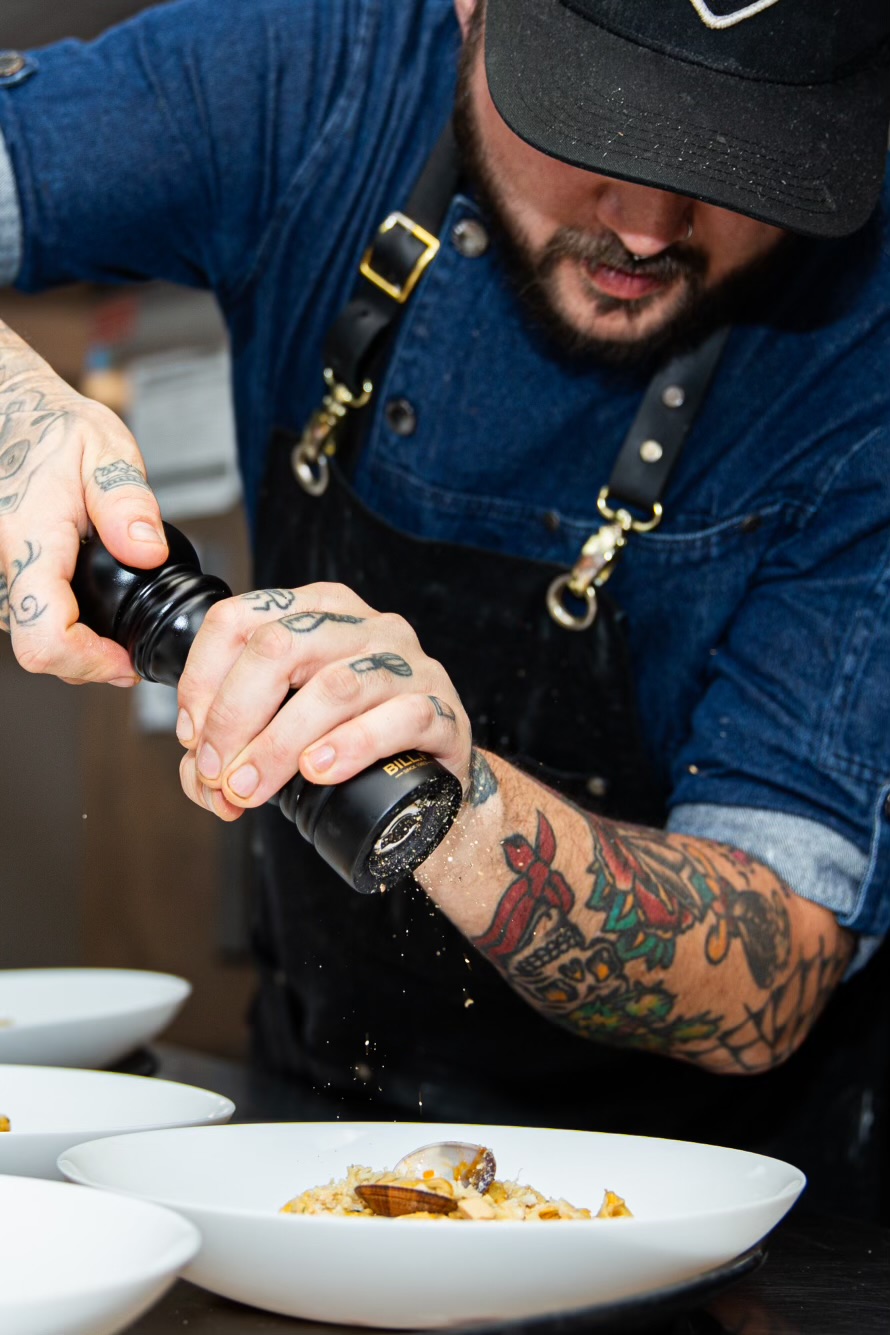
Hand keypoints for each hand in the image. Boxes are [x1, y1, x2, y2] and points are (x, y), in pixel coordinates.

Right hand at [0, 321, 167, 683]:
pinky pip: (30, 622)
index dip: (90, 662)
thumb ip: (127, 503)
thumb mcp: (104, 451)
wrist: (10, 414)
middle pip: (41, 650)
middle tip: (134, 649)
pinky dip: (63, 627)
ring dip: (78, 645)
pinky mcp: (0, 580)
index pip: (45, 636)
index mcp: (27, 541)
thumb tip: (147, 550)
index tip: (126, 662)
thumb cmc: (51, 429)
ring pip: (34, 641)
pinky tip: (90, 607)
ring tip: (115, 621)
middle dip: (92, 660)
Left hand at [175, 583, 471, 819]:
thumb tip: (198, 775)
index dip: (202, 679)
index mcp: (317, 611)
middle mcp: (365, 625)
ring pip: (334, 686)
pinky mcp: (443, 709)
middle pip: (280, 646)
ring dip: (279, 743)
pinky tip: (320, 771)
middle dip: (234, 716)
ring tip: (253, 786)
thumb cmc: (350, 746)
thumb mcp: (285, 729)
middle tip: (218, 774)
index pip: (239, 619)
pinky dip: (351, 746)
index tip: (193, 737)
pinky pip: (400, 717)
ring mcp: (409, 664)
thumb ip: (237, 743)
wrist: (432, 783)